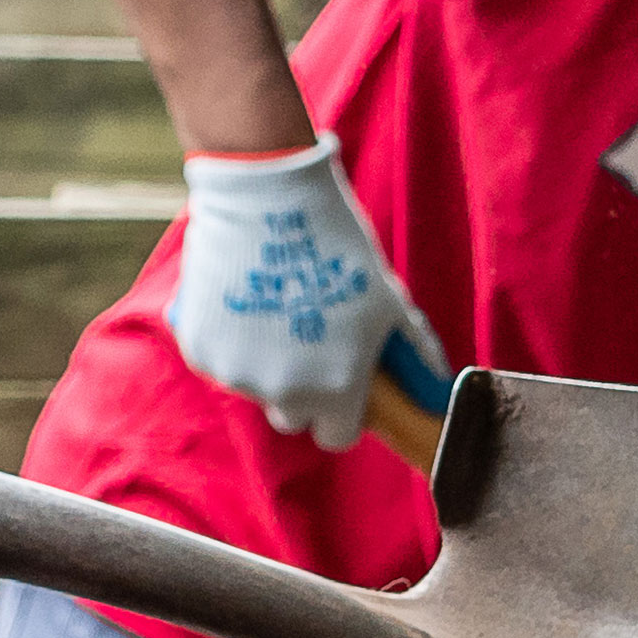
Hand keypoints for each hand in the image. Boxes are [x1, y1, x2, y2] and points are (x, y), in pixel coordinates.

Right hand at [169, 139, 442, 452]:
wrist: (268, 201)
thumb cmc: (340, 248)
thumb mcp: (388, 299)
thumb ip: (414, 349)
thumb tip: (437, 380)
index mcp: (337, 389)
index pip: (337, 435)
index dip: (343, 412)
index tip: (341, 384)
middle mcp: (284, 392)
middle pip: (293, 415)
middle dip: (302, 391)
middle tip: (308, 341)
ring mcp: (237, 374)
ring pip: (254, 386)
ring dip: (263, 362)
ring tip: (275, 306)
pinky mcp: (201, 350)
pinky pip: (220, 360)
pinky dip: (229, 341)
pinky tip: (243, 298)